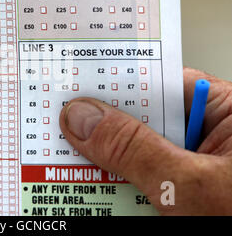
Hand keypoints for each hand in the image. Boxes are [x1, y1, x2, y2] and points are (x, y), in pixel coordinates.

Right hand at [59, 67, 231, 214]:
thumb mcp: (191, 186)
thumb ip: (135, 150)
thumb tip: (82, 118)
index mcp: (226, 112)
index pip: (160, 84)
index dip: (115, 84)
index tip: (73, 88)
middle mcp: (208, 134)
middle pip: (141, 120)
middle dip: (103, 129)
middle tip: (61, 130)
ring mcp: (194, 166)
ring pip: (137, 153)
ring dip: (108, 163)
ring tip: (74, 164)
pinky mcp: (183, 192)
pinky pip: (141, 180)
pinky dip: (119, 187)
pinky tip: (100, 191)